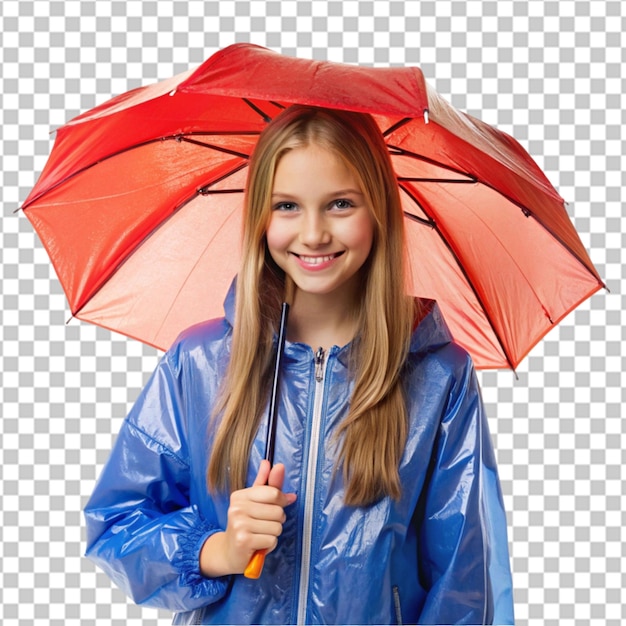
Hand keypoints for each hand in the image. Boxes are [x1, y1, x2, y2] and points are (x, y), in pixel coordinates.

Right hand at [199, 460, 296, 576]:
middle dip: (277, 520)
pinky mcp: (243, 541)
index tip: (276, 506)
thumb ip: (268, 484)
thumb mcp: (256, 502)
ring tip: (260, 535)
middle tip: (263, 525)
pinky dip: (269, 545)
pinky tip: (258, 545)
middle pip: (278, 511)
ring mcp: (239, 524)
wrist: (230, 552)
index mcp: (240, 495)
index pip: (273, 493)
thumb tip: (278, 466)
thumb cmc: (246, 525)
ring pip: (276, 527)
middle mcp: (237, 508)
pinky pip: (271, 540)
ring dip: (273, 534)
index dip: (281, 501)